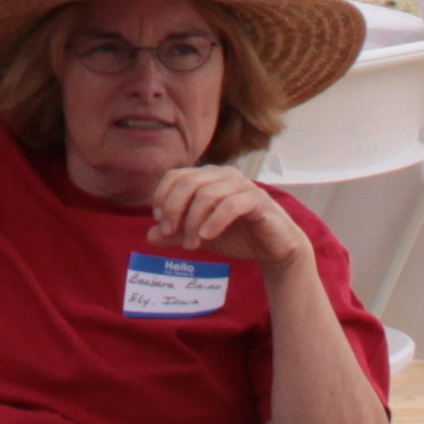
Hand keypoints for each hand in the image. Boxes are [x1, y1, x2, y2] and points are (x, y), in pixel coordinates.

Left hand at [142, 163, 304, 276]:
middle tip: (170, 234)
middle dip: (174, 210)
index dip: (162, 196)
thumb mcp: (200, 236)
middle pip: (187, 182)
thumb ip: (176, 235)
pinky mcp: (257, 199)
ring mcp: (241, 185)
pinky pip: (231, 204)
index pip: (175, 175)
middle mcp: (223, 175)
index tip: (160, 221)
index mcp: (207, 178)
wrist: (274, 248)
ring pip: (207, 194)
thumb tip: (150, 236)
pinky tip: (208, 236)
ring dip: (194, 221)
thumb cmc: (238, 235)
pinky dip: (215, 221)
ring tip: (191, 244)